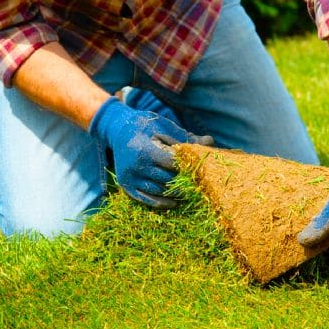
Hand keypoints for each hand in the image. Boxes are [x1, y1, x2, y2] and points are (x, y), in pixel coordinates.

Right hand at [89, 97, 212, 207]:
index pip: (172, 164)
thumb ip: (185, 137)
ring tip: (190, 192)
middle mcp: (136, 167)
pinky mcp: (126, 186)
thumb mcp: (164, 127)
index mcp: (145, 150)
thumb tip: (210, 142)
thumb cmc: (145, 126)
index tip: (200, 169)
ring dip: (175, 193)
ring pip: (159, 191)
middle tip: (200, 184)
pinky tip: (175, 202)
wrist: (117, 129)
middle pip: (167, 180)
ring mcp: (130, 178)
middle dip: (185, 182)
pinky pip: (147, 200)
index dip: (187, 167)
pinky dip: (162, 203)